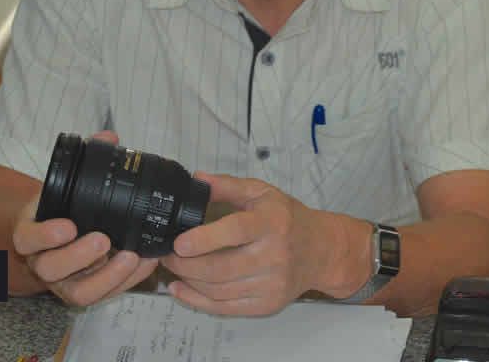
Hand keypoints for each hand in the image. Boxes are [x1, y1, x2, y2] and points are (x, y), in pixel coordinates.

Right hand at [12, 130, 158, 305]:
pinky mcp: (84, 292)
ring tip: (131, 256)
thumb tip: (109, 137)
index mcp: (30, 232)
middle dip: (78, 257)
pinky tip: (144, 263)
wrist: (61, 234)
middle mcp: (41, 261)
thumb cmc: (63, 209)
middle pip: (50, 269)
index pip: (26, 238)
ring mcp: (62, 282)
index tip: (68, 225)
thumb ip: (86, 158)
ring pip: (77, 292)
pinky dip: (125, 282)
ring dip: (106, 277)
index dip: (45, 236)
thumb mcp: (66, 184)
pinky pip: (102, 296)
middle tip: (104, 240)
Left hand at [161, 172, 336, 315]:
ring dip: (188, 281)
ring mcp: (271, 284)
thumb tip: (196, 180)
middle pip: (221, 268)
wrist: (322, 251)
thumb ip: (228, 186)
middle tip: (166, 255)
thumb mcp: (262, 192)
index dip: (205, 239)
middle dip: (185, 265)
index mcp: (272, 223)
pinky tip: (181, 289)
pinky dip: (197, 301)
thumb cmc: (288, 218)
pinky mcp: (267, 304)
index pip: (236, 232)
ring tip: (173, 268)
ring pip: (219, 290)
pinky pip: (225, 308)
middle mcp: (274, 256)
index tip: (179, 243)